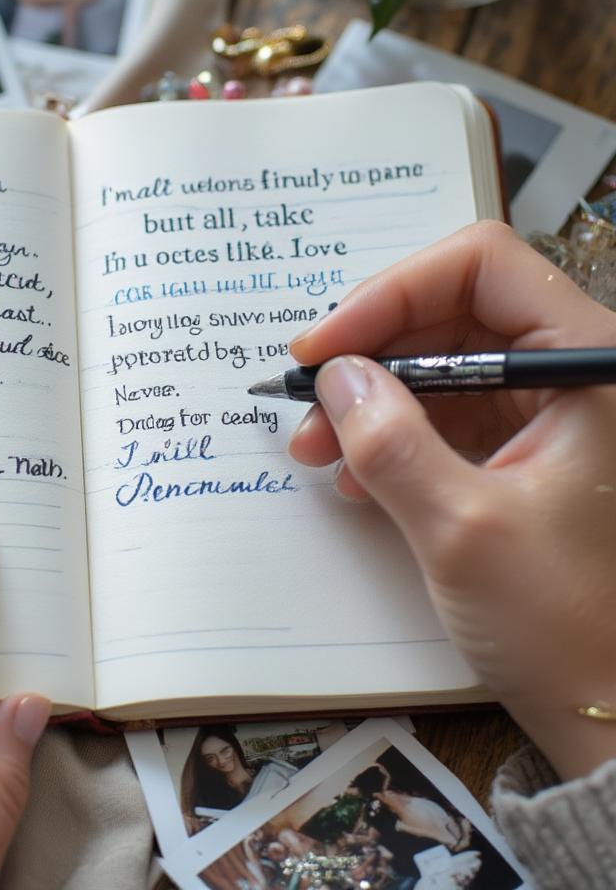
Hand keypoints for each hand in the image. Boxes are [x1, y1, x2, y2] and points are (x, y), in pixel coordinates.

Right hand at [288, 221, 615, 780]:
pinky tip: (354, 475)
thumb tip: (334, 374)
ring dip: (370, 397)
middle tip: (304, 398)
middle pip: (453, 313)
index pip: (482, 267)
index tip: (324, 345)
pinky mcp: (523, 451)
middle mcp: (570, 374)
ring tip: (315, 447)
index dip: (393, 292)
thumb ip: (392, 442)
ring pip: (441, 366)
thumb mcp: (463, 530)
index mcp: (589, 365)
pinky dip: (392, 434)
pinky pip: (445, 415)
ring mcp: (547, 413)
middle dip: (370, 351)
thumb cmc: (567, 624)